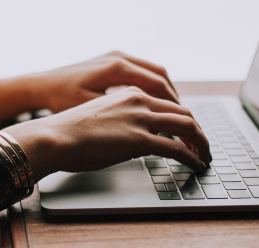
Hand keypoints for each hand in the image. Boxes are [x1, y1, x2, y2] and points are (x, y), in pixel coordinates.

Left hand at [0, 51, 179, 135]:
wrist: (40, 85)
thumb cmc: (61, 100)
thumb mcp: (92, 110)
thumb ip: (121, 117)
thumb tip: (150, 132)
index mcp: (117, 68)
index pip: (158, 86)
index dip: (175, 107)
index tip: (185, 124)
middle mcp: (120, 57)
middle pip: (161, 77)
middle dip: (176, 101)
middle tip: (187, 122)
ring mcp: (116, 56)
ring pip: (154, 72)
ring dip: (167, 93)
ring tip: (175, 114)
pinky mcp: (112, 60)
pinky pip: (143, 71)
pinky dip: (154, 86)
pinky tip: (155, 104)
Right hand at [3, 86, 209, 180]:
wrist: (54, 136)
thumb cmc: (68, 131)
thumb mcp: (100, 116)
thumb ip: (121, 120)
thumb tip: (133, 140)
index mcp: (128, 92)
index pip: (167, 102)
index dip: (182, 118)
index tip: (187, 132)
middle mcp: (139, 100)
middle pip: (183, 112)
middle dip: (197, 131)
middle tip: (202, 145)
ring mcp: (141, 118)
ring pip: (187, 126)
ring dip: (201, 143)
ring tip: (204, 156)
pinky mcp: (140, 139)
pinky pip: (177, 148)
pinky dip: (192, 157)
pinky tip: (195, 164)